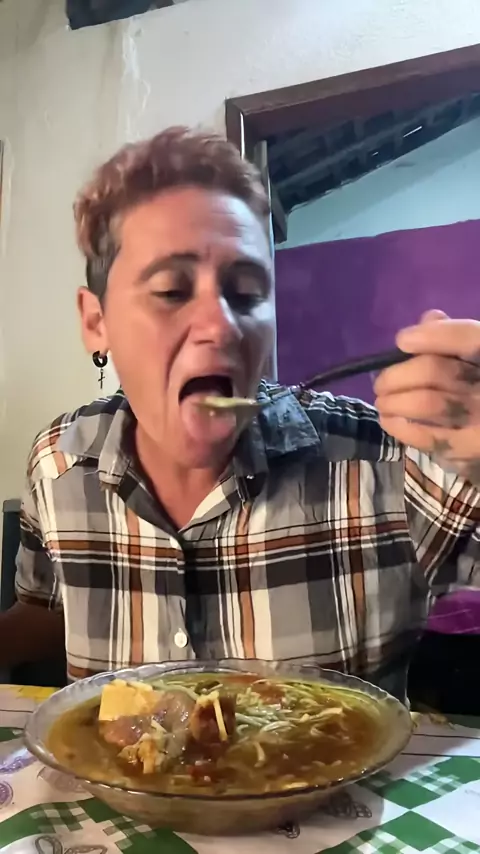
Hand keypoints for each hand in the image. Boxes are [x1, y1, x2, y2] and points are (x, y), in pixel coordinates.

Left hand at [374, 310, 479, 484]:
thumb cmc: (478, 389)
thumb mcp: (477, 360)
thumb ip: (458, 339)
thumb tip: (427, 321)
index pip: (467, 339)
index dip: (432, 337)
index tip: (402, 341)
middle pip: (434, 371)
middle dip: (397, 375)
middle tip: (381, 383)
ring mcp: (478, 422)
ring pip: (424, 403)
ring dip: (392, 400)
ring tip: (382, 401)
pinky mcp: (465, 451)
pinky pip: (423, 436)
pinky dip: (398, 426)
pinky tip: (389, 420)